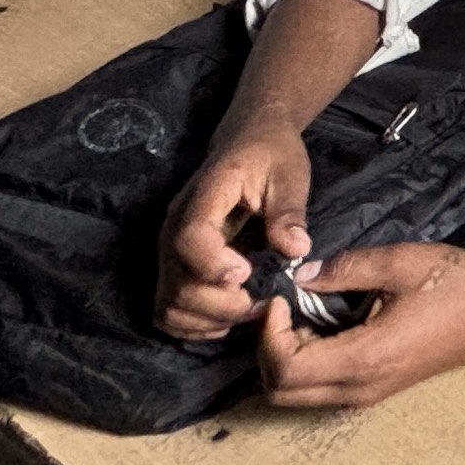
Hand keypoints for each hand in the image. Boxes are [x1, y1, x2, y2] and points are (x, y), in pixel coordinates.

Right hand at [156, 122, 314, 337]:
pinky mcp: (174, 267)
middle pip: (177, 284)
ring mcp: (169, 251)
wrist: (246, 140)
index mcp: (203, 197)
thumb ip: (288, 211)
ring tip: (247, 308)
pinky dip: (194, 324)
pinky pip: (169, 311)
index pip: (188, 239)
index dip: (213, 266)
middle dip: (220, 304)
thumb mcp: (288, 173)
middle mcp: (174, 227)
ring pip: (169, 305)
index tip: (246, 273)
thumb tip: (295, 250)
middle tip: (260, 301)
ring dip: (208, 319)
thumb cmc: (269, 154)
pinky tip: (227, 316)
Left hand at [254, 241, 464, 409]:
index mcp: (365, 358)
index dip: (270, 333)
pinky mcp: (376, 388)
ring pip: (299, 394)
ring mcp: (369, 393)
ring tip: (302, 312)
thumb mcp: (400, 262)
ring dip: (287, 356)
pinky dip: (306, 362)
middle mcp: (361, 387)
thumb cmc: (457, 283)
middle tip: (283, 307)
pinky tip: (324, 323)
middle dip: (269, 349)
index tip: (281, 297)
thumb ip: (345, 268)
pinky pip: (321, 388)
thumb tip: (302, 274)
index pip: (287, 367)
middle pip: (282, 391)